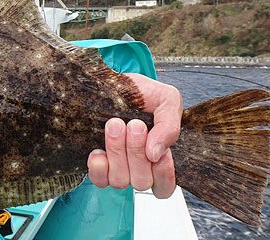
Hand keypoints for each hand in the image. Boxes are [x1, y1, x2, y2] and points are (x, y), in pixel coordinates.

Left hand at [87, 73, 182, 197]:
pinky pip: (99, 180)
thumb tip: (155, 154)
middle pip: (141, 181)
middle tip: (134, 124)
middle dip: (136, 152)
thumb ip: (170, 126)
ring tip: (115, 124)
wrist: (116, 82)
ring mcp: (118, 167)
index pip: (165, 186)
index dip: (163, 172)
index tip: (158, 150)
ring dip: (117, 151)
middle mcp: (139, 168)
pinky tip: (99, 148)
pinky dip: (99, 166)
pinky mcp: (99, 164)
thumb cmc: (144, 93)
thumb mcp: (167, 100)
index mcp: (161, 158)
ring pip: (120, 180)